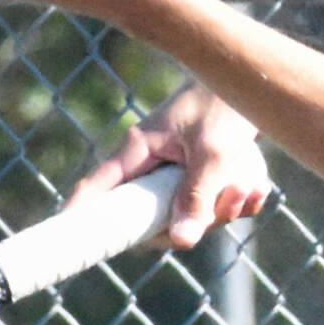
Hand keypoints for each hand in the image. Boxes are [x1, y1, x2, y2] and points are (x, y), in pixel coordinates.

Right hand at [70, 82, 270, 248]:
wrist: (250, 82)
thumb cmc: (222, 105)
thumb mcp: (213, 153)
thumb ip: (197, 195)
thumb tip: (182, 242)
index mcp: (138, 150)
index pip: (99, 187)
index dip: (82, 215)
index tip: (68, 239)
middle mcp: (152, 166)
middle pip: (155, 219)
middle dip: (195, 220)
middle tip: (224, 203)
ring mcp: (177, 175)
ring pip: (191, 217)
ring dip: (224, 209)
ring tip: (244, 184)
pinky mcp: (203, 180)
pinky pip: (217, 209)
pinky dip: (239, 202)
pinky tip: (255, 186)